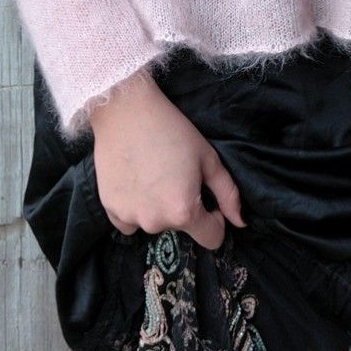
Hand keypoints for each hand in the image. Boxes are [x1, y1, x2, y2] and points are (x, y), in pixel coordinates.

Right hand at [88, 71, 247, 249]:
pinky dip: (135, 208)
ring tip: (152, 174)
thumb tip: (240, 222)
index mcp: (183, 212)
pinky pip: (129, 221)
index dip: (215, 219)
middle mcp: (155, 223)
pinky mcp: (109, 210)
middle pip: (180, 226)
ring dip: (157, 208)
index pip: (212, 239)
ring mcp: (130, 218)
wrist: (127, 112)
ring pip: (154, 223)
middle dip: (182, 207)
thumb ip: (228, 194)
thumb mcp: (208, 159)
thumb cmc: (172, 130)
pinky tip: (134, 181)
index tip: (206, 196)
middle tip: (175, 174)